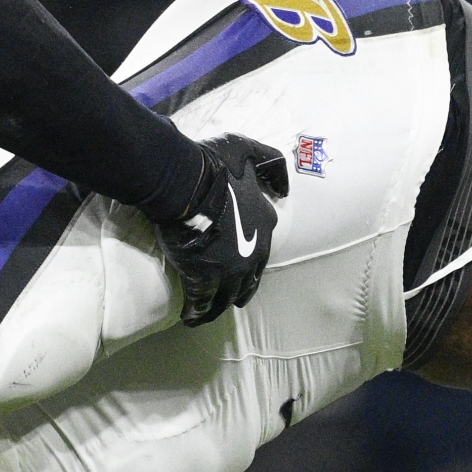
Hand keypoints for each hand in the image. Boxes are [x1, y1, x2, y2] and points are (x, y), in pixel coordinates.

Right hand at [154, 135, 290, 326]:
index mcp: (266, 225)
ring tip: (205, 315)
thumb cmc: (215, 166)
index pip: (264, 250)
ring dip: (216, 307)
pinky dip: (196, 312)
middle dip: (240, 291)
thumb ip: (270, 164)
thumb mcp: (251, 153)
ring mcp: (230, 269)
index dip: (252, 259)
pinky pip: (202, 303)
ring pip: (226, 297)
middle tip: (231, 299)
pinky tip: (189, 318)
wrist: (187, 184)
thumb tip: (284, 187)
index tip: (242, 266)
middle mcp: (254, 252)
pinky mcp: (204, 279)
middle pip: (249, 281)